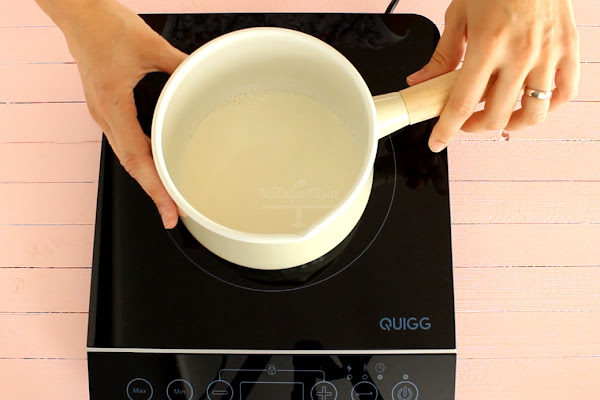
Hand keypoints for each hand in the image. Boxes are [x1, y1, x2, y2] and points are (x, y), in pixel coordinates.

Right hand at [44, 0, 186, 227]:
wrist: (78, 13)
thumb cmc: (106, 26)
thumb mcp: (150, 44)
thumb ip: (180, 65)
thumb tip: (205, 80)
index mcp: (113, 105)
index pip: (137, 158)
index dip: (156, 188)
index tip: (171, 209)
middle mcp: (104, 115)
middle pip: (130, 166)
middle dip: (153, 193)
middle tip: (174, 214)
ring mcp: (102, 114)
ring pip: (125, 157)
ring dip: (146, 179)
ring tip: (167, 198)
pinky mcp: (106, 108)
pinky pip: (123, 142)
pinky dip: (140, 160)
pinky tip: (154, 166)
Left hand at [406, 0, 579, 151]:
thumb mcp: (458, 15)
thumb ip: (442, 54)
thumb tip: (420, 81)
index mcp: (487, 44)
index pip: (462, 103)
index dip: (447, 129)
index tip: (437, 142)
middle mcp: (520, 53)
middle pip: (496, 115)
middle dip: (475, 127)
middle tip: (466, 121)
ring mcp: (548, 54)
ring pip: (533, 112)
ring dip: (511, 124)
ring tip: (499, 118)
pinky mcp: (569, 50)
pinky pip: (564, 93)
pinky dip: (547, 108)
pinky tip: (531, 106)